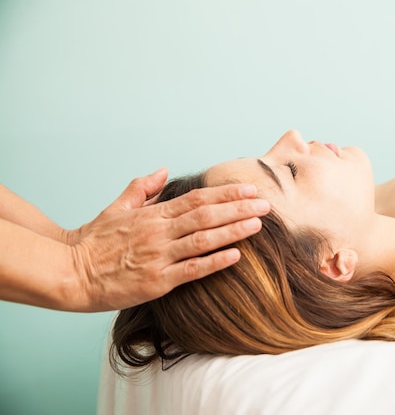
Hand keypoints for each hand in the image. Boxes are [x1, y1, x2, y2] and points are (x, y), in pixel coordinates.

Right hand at [69, 168, 269, 311]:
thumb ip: (142, 188)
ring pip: (203, 239)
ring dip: (233, 230)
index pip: (197, 198)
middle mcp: (159, 232)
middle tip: (265, 203)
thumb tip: (164, 171)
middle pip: (206, 215)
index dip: (226, 193)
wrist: (70, 272)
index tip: (249, 189)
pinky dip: (215, 262)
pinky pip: (191, 270)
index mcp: (152, 214)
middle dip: (238, 208)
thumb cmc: (94, 241)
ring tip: (258, 224)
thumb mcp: (117, 208)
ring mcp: (158, 257)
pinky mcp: (156, 282)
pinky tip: (236, 255)